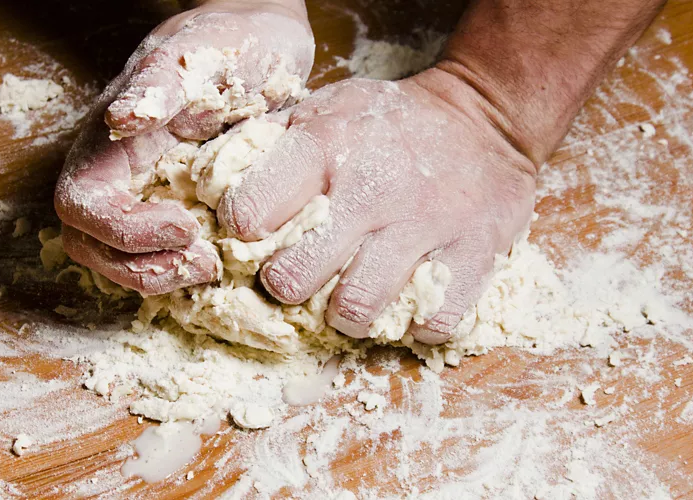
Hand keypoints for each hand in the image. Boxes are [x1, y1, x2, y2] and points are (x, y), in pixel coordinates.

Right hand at [54, 0, 313, 294]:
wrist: (257, 44)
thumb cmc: (224, 46)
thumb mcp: (197, 57)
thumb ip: (158, 86)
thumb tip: (120, 119)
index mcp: (109, 143)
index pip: (83, 205)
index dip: (124, 231)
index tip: (186, 228)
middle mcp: (118, 177)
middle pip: (92, 245)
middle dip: (140, 268)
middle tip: (204, 265)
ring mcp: (144, 197)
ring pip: (121, 260)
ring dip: (161, 277)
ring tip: (214, 268)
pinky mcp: (176, 210)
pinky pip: (162, 255)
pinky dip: (184, 271)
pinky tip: (226, 267)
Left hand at [218, 69, 536, 343]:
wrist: (483, 117)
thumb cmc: (387, 123)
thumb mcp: (323, 110)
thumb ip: (267, 146)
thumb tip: (210, 188)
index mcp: (324, 146)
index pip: (248, 214)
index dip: (242, 232)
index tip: (256, 233)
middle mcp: (371, 189)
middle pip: (292, 280)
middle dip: (287, 285)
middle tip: (301, 274)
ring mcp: (426, 226)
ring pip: (356, 311)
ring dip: (344, 314)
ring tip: (349, 293)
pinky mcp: (474, 254)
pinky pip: (431, 322)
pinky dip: (413, 324)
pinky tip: (405, 299)